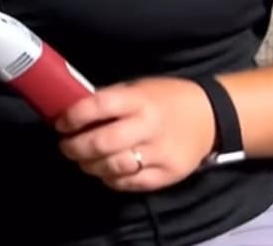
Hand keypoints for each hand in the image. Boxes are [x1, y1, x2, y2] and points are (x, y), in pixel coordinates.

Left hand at [54, 77, 215, 191]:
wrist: (211, 116)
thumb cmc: (165, 98)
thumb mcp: (138, 88)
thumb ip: (109, 100)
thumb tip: (72, 110)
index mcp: (138, 99)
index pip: (98, 106)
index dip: (73, 117)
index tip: (61, 124)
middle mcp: (148, 126)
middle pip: (101, 143)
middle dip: (75, 148)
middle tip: (65, 147)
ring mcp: (160, 153)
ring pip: (113, 167)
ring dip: (90, 166)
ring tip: (83, 161)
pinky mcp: (168, 174)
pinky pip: (131, 183)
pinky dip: (112, 180)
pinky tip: (106, 172)